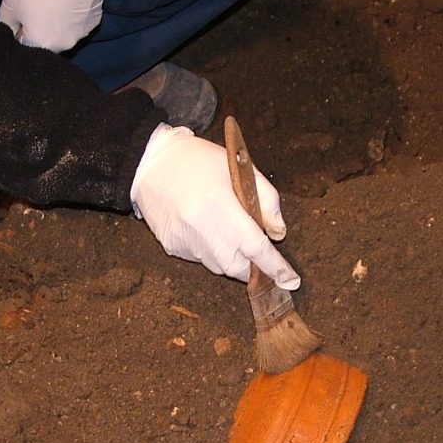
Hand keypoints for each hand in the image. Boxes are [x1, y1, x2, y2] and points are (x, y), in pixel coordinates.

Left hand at [0, 0, 111, 51]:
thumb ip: (7, 22)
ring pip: (63, 31)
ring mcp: (82, 33)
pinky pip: (78, 22)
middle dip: (39, 26)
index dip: (19, 29)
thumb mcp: (10, 0)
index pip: (23, 45)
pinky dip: (72, 13)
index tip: (21, 12)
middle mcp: (64, 45)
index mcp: (41, 44)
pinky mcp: (94, 20)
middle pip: (45, 40)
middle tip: (37, 3)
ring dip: (57, 20)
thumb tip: (10, 30)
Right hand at [130, 124, 298, 287]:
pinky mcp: (172, 247)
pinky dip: (211, 250)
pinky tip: (204, 226)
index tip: (291, 281)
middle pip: (238, 267)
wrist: (152, 163)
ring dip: (231, 256)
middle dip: (253, 266)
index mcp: (220, 205)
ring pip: (219, 266)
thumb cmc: (198, 161)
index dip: (276, 267)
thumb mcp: (240, 167)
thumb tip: (278, 233)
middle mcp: (201, 229)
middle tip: (256, 250)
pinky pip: (200, 259)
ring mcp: (184, 241)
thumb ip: (266, 199)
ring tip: (224, 227)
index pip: (256, 247)